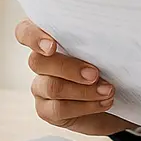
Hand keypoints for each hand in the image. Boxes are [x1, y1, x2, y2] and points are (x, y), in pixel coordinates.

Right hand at [15, 19, 133, 135]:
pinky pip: (58, 109)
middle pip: (38, 62)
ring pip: (51, 87)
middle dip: (70, 68)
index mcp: (51, 40)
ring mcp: (41, 86)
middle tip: (95, 74)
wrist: (115, 100)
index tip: (51, 47)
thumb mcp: (105, 49)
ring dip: (84, 90)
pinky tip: (103, 102)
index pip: (25, 31)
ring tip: (108, 90)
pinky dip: (85, 106)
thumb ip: (97, 40)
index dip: (33, 37)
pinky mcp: (46, 109)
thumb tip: (111, 33)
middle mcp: (41, 63)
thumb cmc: (109, 66)